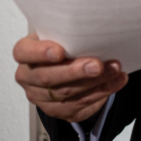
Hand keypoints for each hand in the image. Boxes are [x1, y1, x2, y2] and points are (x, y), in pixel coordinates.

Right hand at [13, 33, 127, 122]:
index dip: (40, 53)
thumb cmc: (64, 47)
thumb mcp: (62, 37)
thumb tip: (95, 30)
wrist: (68, 71)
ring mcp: (41, 96)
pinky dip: (103, 90)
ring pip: (66, 92)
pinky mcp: (57, 109)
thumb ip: (69, 36)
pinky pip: (81, 102)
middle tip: (97, 65)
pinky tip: (117, 80)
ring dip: (95, 81)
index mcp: (26, 54)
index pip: (23, 52)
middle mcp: (29, 77)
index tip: (59, 51)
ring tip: (114, 69)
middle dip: (75, 71)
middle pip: (47, 77)